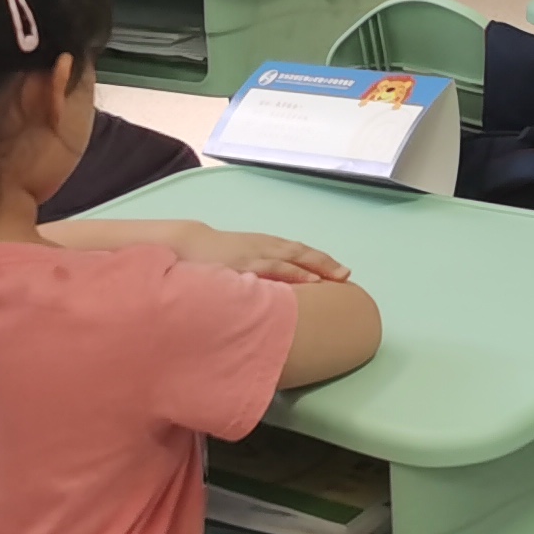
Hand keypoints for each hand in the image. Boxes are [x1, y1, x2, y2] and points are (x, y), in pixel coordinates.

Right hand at [177, 228, 350, 285]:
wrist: (186, 243)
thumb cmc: (213, 256)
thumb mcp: (239, 261)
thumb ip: (256, 271)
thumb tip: (270, 290)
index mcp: (265, 245)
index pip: (298, 252)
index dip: (319, 260)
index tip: (339, 271)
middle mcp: (265, 247)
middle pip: (302, 253)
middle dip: (326, 263)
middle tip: (347, 274)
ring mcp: (257, 254)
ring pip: (294, 258)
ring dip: (318, 266)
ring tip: (338, 276)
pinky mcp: (247, 263)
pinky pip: (276, 268)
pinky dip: (296, 273)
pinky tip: (311, 280)